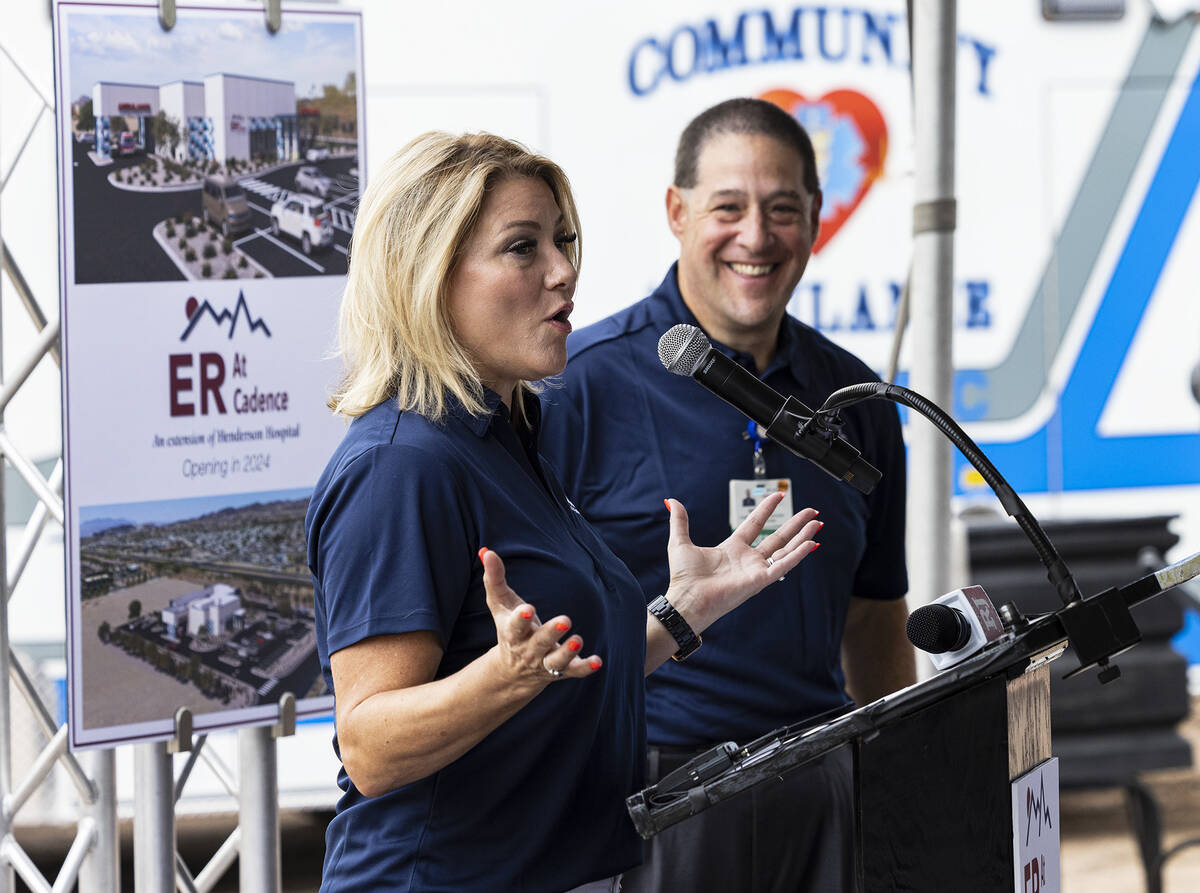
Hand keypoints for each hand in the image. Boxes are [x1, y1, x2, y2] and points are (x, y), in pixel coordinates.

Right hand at [479, 547, 602, 689]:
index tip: (528, 609)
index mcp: (513, 634)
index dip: (521, 619)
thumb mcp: (501, 604)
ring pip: (556, 661)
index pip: (515, 627)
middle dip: (551, 633)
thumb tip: (488, 551)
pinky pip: (574, 671)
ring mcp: (546, 662)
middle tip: (565, 620)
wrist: (513, 671)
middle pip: (539, 643)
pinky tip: (597, 661)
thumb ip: (495, 579)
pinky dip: (585, 667)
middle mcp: (529, 650)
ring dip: (568, 652)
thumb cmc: (509, 627)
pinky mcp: (562, 670)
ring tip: (578, 639)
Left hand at [662, 493, 821, 632]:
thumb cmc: (683, 578)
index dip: (766, 509)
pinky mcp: (760, 580)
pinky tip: (812, 543)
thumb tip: (672, 502)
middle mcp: (747, 559)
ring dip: (802, 536)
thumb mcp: (680, 542)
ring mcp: (756, 570)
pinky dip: (798, 554)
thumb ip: (680, 521)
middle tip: (811, 512)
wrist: (686, 600)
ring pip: (786, 549)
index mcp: (732, 550)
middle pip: (778, 537)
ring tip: (817, 523)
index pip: (755, 524)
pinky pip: (784, 565)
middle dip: (795, 524)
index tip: (778, 495)